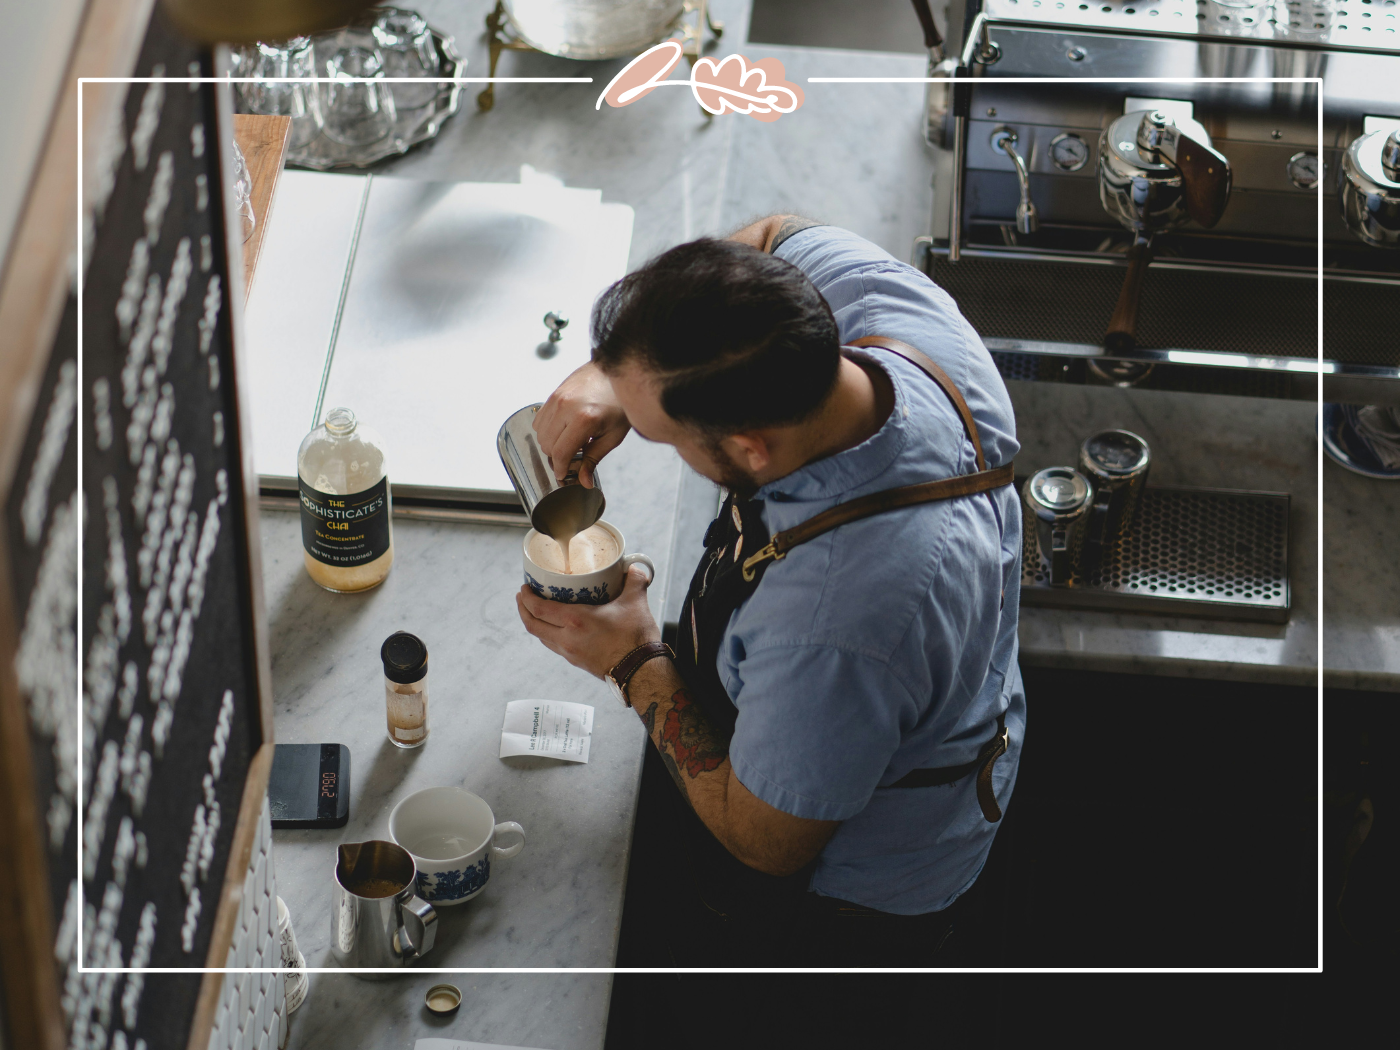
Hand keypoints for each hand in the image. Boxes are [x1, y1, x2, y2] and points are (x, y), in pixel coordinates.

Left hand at [516, 564, 659, 677]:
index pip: (539, 609)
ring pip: (542, 637)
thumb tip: (635, 567)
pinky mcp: (577, 662)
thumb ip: (634, 580)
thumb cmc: (636, 640)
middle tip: (522, 597)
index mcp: (575, 621)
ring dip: (534, 623)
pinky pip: (554, 646)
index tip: (524, 587)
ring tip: (535, 611)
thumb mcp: (636, 603)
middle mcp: (567, 638)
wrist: (641, 672)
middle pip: (533, 625)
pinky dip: (548, 634)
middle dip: (523, 610)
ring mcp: (570, 653)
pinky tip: (555, 628)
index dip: (527, 598)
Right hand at [533, 362, 629, 487]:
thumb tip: (582, 481)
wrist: (616, 373)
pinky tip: (564, 429)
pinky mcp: (554, 393)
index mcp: (584, 419)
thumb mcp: (613, 435)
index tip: (563, 475)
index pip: (560, 453)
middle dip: (557, 457)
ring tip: (569, 442)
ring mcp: (558, 398)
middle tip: (572, 457)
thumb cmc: (619, 402)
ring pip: (540, 433)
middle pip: (547, 445)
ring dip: (551, 443)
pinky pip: (540, 419)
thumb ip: (594, 458)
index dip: (560, 469)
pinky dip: (547, 429)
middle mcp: (566, 407)